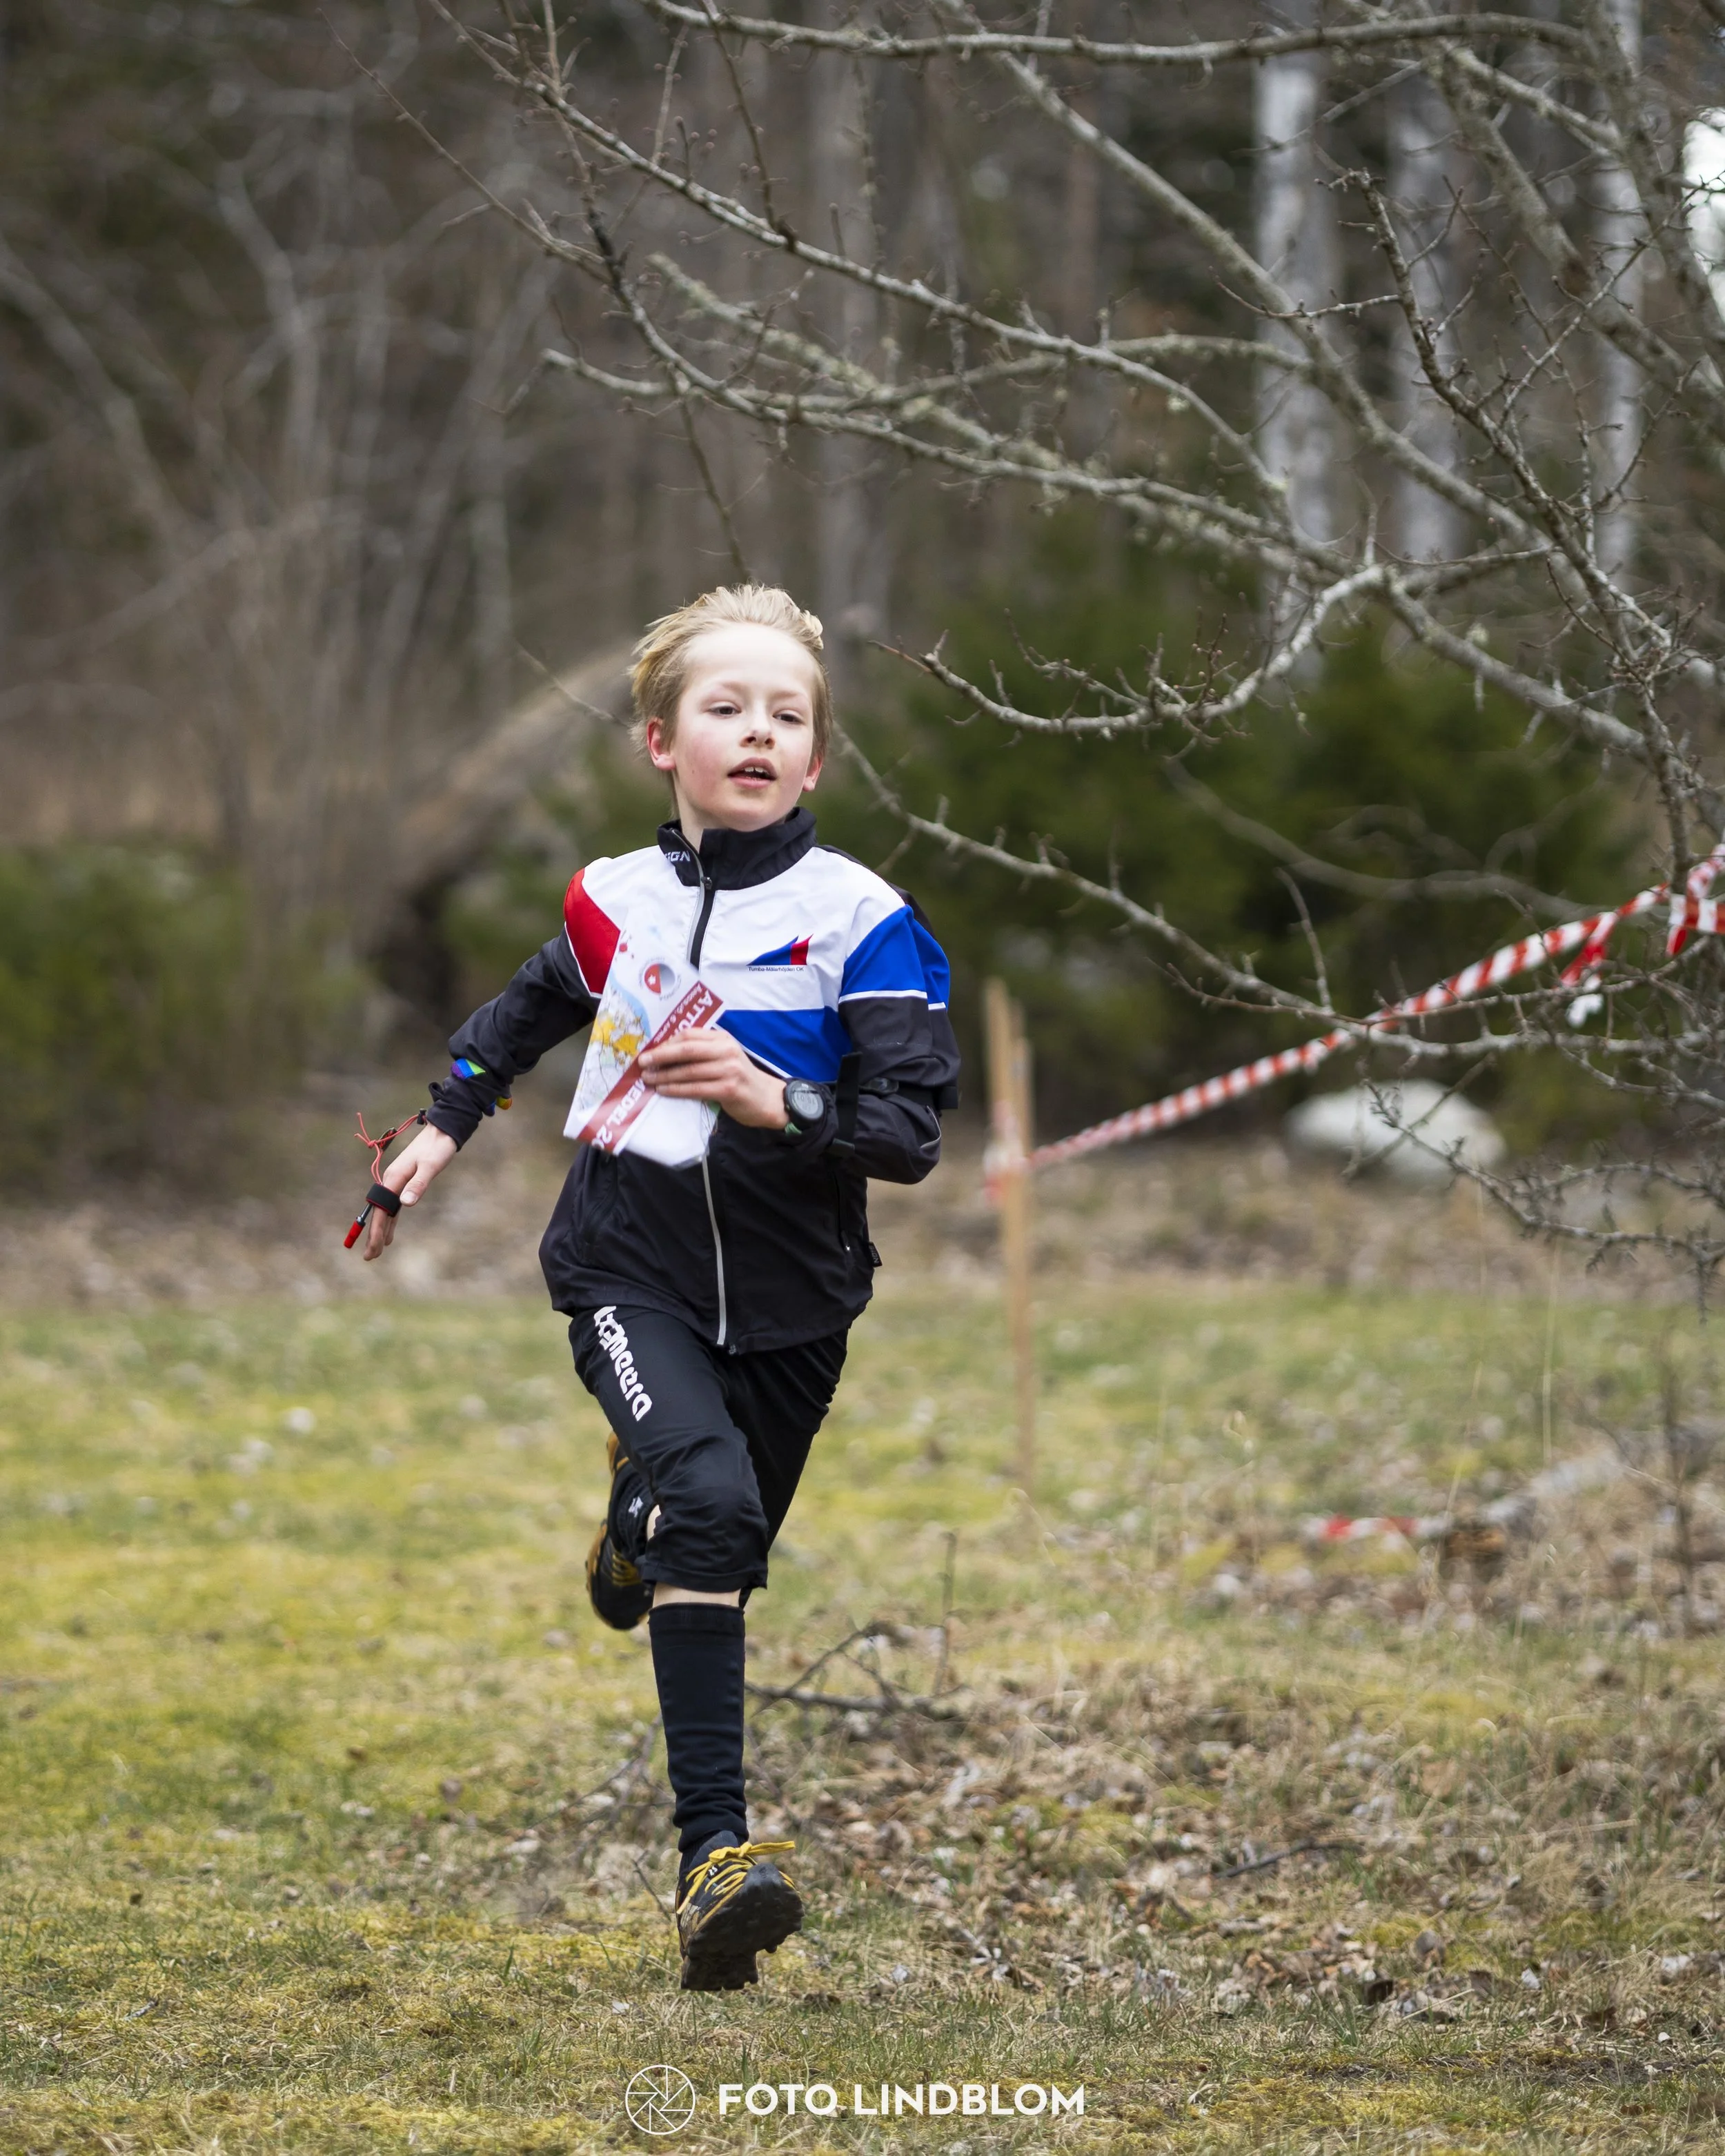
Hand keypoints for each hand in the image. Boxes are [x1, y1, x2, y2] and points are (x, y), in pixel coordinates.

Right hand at [362, 1123, 458, 1259]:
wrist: (442, 1131)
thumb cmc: (438, 1148)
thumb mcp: (430, 1166)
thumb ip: (418, 1185)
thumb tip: (404, 1204)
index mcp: (394, 1179)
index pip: (381, 1212)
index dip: (375, 1232)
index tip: (372, 1250)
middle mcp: (391, 1181)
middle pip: (379, 1214)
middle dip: (373, 1236)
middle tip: (369, 1258)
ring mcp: (396, 1182)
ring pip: (385, 1211)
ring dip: (380, 1230)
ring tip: (376, 1250)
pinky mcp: (404, 1182)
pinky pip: (393, 1206)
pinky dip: (390, 1220)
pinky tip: (390, 1232)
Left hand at [639, 1029, 788, 1129]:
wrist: (766, 1098)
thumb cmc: (738, 1078)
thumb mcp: (723, 1057)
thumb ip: (702, 1052)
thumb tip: (664, 1054)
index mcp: (723, 1039)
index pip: (690, 1035)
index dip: (667, 1043)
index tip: (650, 1051)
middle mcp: (727, 1050)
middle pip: (687, 1050)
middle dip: (661, 1056)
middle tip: (642, 1063)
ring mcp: (729, 1069)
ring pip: (689, 1071)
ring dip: (665, 1075)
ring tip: (649, 1079)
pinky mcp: (729, 1089)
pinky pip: (696, 1088)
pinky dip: (676, 1089)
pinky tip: (664, 1090)